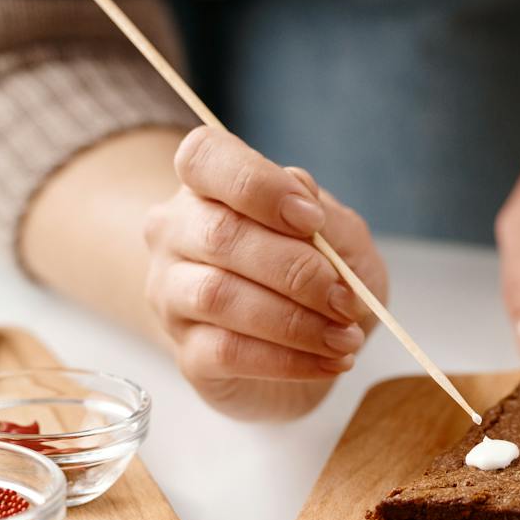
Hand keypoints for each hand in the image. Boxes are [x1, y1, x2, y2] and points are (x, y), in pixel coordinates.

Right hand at [144, 126, 387, 419]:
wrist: (303, 352)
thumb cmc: (316, 279)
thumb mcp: (344, 243)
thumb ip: (329, 219)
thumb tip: (302, 194)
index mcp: (210, 188)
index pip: (204, 157)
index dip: (257, 185)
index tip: (312, 220)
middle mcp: (176, 234)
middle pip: (220, 234)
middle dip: (296, 269)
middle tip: (347, 300)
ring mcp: (172, 295)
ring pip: (218, 296)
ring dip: (294, 321)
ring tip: (346, 338)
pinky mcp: (187, 353)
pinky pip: (226, 352)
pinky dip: (288, 360)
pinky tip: (328, 362)